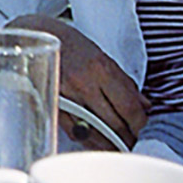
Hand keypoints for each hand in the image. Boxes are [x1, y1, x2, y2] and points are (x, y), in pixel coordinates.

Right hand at [11, 15, 146, 150]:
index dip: (140, 123)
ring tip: (119, 146)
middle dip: (128, 137)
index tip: (144, 128)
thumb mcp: (102, 57)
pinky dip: (90, 141)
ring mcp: (68, 97)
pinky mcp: (54, 107)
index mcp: (101, 68)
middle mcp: (85, 83)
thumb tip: (145, 106)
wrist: (37, 36)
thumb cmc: (72, 46)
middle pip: (114, 122)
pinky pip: (76, 132)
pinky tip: (98, 142)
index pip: (129, 106)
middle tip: (135, 142)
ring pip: (96, 132)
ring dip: (110, 144)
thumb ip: (124, 82)